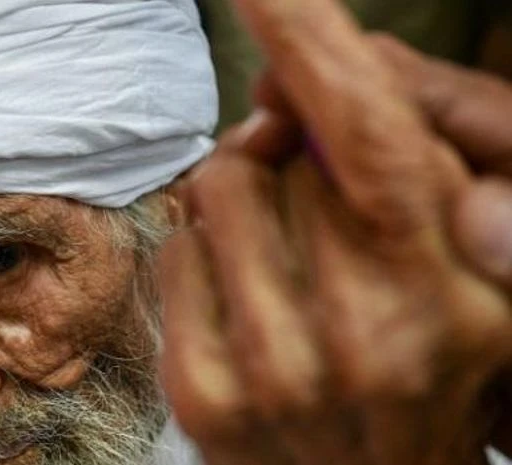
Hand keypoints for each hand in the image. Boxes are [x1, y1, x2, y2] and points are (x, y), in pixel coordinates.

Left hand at [158, 1, 511, 464]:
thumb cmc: (428, 365)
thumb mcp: (465, 264)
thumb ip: (399, 162)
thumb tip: (293, 88)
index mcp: (451, 284)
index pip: (371, 135)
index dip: (314, 41)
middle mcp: (364, 329)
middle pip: (273, 149)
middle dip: (288, 148)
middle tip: (319, 201)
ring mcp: (274, 368)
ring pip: (216, 186)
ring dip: (246, 192)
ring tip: (286, 249)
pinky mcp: (204, 393)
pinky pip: (178, 248)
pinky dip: (209, 249)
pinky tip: (249, 296)